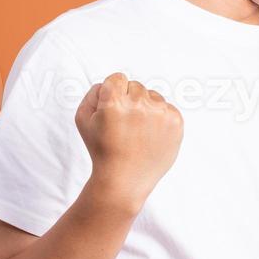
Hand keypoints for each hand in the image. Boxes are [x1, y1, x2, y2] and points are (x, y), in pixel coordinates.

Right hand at [74, 72, 182, 212]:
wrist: (125, 180)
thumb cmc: (102, 150)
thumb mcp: (83, 119)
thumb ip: (93, 93)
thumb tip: (109, 83)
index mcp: (114, 102)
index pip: (118, 78)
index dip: (112, 93)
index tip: (113, 109)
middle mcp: (138, 105)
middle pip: (136, 86)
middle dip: (128, 101)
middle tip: (124, 125)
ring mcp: (159, 113)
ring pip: (152, 96)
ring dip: (145, 108)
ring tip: (137, 132)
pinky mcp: (175, 122)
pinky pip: (166, 107)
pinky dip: (159, 119)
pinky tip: (149, 136)